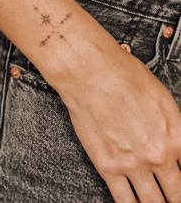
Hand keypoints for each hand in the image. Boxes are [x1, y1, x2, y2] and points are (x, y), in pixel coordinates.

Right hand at [55, 41, 180, 202]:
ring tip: (157, 202)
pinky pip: (124, 199)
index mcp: (175, 132)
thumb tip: (168, 133)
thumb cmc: (122, 75)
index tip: (180, 182)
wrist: (92, 73)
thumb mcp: (158, 94)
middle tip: (173, 197)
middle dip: (176, 197)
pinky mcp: (108, 165)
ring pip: (153, 201)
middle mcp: (159, 153)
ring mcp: (134, 163)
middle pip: (177, 191)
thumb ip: (168, 121)